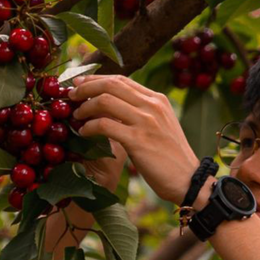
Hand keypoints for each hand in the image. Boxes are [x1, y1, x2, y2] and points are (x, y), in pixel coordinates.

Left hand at [69, 74, 199, 204]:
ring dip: (84, 107)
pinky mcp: (137, 140)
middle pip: (111, 84)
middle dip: (86, 87)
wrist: (188, 179)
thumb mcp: (160, 125)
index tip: (80, 83)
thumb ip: (142, 112)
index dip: (97, 79)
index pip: (122, 79)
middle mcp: (152, 106)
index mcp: (157, 99)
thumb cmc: (171, 156)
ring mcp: (145, 122)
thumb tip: (115, 104)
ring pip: (105, 101)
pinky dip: (89, 127)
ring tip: (76, 116)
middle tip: (71, 95)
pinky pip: (104, 125)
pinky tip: (83, 133)